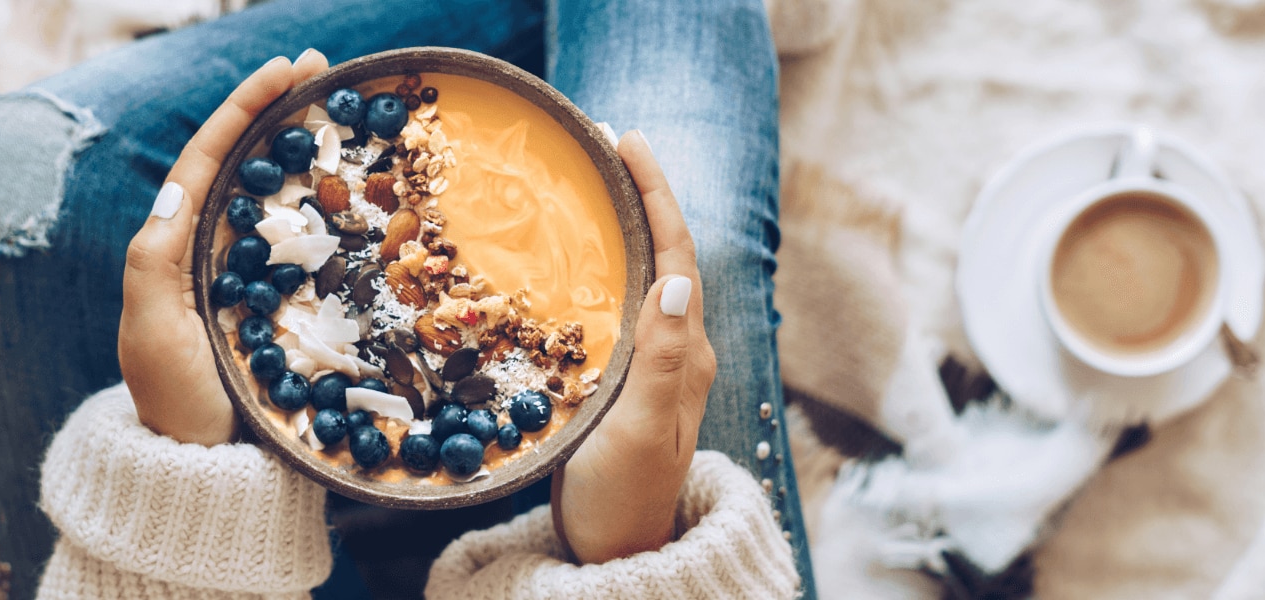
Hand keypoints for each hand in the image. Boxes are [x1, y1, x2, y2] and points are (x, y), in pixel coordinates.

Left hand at [118, 50, 329, 445]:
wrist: (207, 469)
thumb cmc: (175, 402)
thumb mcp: (152, 332)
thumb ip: (156, 262)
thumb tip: (181, 189)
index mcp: (176, 245)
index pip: (209, 157)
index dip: (246, 109)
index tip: (287, 71)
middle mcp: (213, 250)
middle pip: (246, 162)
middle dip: (281, 110)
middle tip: (325, 72)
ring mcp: (251, 277)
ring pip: (277, 196)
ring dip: (307, 149)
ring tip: (343, 111)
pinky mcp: (284, 306)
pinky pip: (306, 244)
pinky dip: (328, 207)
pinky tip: (358, 191)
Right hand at [551, 130, 716, 563]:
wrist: (617, 552)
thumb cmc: (626, 495)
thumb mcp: (641, 428)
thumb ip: (663, 359)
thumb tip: (678, 280)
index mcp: (686, 352)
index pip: (678, 255)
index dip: (656, 194)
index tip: (628, 142)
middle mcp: (679, 350)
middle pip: (667, 254)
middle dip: (643, 195)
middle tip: (605, 146)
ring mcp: (656, 365)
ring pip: (647, 275)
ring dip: (627, 225)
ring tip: (593, 184)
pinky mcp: (630, 380)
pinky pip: (624, 304)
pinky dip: (606, 266)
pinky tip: (578, 257)